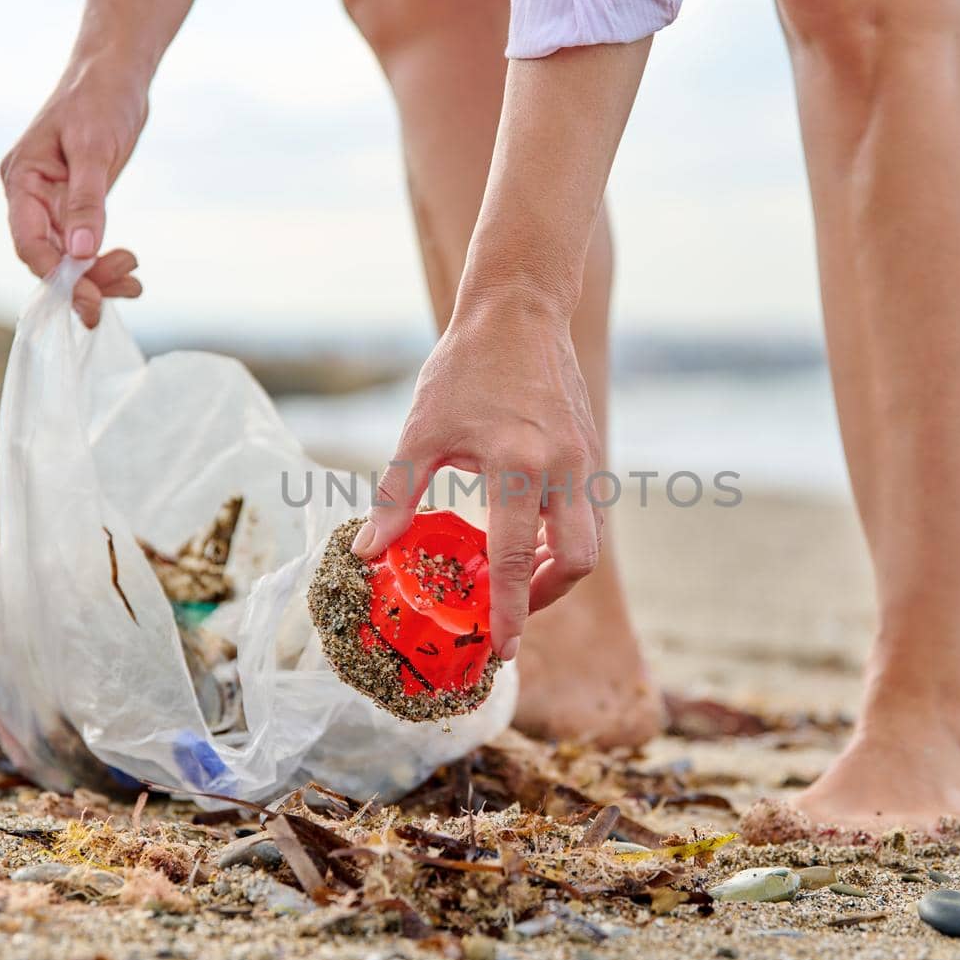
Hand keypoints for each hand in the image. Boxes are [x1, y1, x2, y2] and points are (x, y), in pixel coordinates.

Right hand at [0, 61, 146, 325]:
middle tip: (125, 290)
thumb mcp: (94, 149)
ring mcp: (51, 202)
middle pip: (48, 257)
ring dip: (98, 276)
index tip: (87, 298)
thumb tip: (80, 253)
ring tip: (135, 281)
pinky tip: (129, 272)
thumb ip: (87, 202)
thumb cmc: (100, 100)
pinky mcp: (74, 204)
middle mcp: (30, 196)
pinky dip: (103, 262)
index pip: (27, 242)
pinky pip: (83, 245)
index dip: (55, 275)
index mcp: (21, 180)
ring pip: (67, 257)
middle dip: (83, 280)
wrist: (115, 73)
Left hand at [352, 296, 603, 660]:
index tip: (503, 650)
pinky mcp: (590, 451)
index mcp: (520, 466)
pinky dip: (561, 535)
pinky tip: (524, 532)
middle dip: (546, 597)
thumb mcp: (421, 432)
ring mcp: (584, 460)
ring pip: (588, 540)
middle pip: (577, 562)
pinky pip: (586, 511)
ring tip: (512, 577)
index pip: (517, 559)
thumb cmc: (465, 366)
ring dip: (555, 568)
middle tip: (508, 612)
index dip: (509, 611)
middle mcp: (564, 469)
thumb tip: (369, 551)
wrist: (519, 308)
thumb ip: (397, 497)